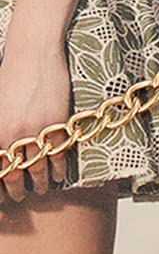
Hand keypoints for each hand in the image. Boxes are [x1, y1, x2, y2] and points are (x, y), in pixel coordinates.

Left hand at [0, 40, 72, 202]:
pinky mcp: (56, 125)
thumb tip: (1, 155)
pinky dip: (58, 171)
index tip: (0, 199)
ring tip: (41, 190)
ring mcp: (34, 131)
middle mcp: (9, 135)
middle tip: (17, 198)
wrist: (33, 54)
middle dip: (14, 191)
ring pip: (36, 170)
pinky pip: (58, 157)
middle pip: (11, 175)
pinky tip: (57, 176)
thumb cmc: (10, 76)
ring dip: (39, 185)